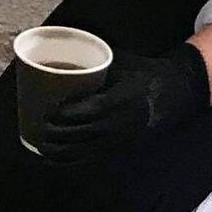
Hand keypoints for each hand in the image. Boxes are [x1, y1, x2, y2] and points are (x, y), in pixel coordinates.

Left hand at [35, 41, 211, 159]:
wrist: (172, 95)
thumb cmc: (141, 73)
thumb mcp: (121, 62)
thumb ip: (93, 61)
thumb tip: (59, 49)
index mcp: (124, 99)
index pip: (94, 110)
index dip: (70, 113)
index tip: (50, 110)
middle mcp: (123, 123)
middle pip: (85, 134)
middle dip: (58, 133)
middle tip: (39, 124)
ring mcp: (121, 140)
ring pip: (86, 151)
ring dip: (60, 151)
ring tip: (40, 143)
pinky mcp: (120, 150)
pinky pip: (91, 160)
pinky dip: (69, 162)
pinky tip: (51, 160)